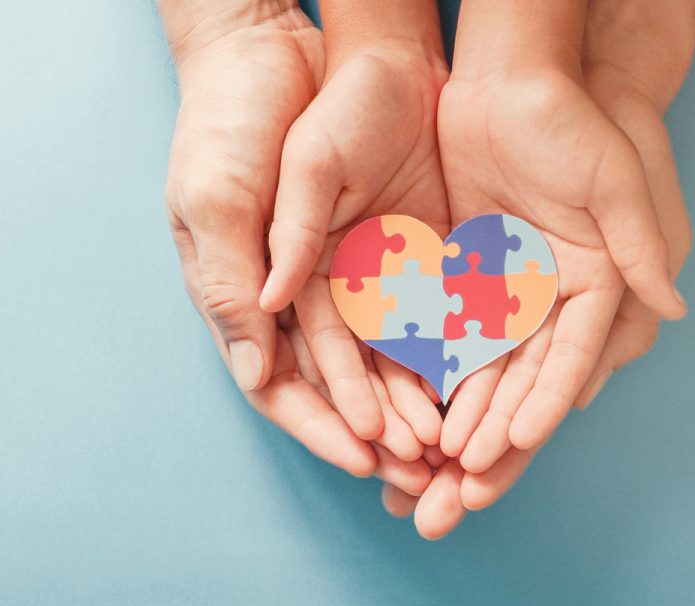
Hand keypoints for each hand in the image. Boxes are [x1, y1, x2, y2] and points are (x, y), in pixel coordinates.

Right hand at [160, 3, 430, 484]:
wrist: (300, 49)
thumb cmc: (236, 118)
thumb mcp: (221, 192)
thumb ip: (235, 271)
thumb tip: (254, 356)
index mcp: (254, 291)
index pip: (286, 379)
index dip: (324, 420)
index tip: (363, 452)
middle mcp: (308, 295)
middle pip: (346, 381)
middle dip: (382, 426)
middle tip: (421, 467)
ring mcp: (358, 273)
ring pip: (391, 354)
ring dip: (419, 400)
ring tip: (451, 439)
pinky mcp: (403, 246)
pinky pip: (428, 308)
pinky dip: (447, 348)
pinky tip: (474, 382)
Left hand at [387, 0, 694, 538]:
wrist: (510, 82)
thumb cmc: (570, 121)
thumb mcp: (613, 177)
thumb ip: (638, 243)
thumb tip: (673, 309)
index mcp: (597, 285)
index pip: (569, 359)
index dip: (542, 403)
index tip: (508, 445)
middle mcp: (555, 300)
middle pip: (524, 384)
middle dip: (494, 443)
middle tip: (460, 500)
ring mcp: (510, 294)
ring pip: (484, 374)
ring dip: (460, 425)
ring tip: (431, 475)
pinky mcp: (467, 280)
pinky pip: (448, 340)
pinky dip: (433, 381)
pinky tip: (412, 420)